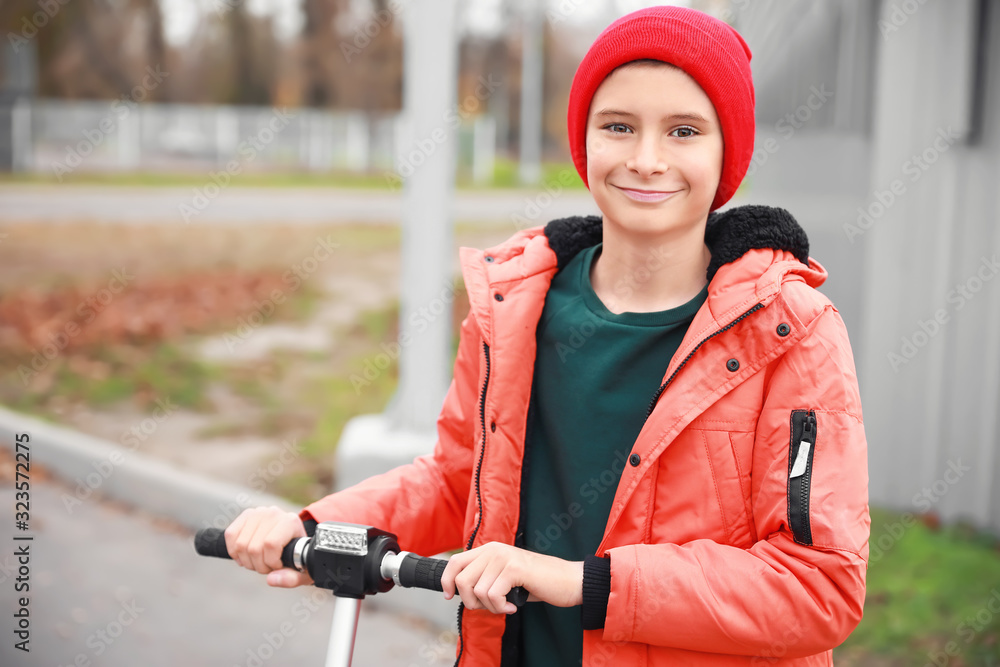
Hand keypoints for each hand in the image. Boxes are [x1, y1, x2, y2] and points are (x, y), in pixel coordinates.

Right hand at [224, 506, 313, 587]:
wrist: (294, 541)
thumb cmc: (298, 557)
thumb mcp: (303, 570)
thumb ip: (292, 578)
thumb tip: (271, 579)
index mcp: (290, 522)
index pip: (271, 544)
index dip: (270, 562)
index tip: (277, 566)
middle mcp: (273, 513)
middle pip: (254, 548)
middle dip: (258, 566)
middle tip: (267, 567)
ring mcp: (258, 513)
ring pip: (240, 544)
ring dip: (246, 561)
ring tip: (258, 562)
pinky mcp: (245, 515)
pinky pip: (230, 535)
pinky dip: (234, 552)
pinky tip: (246, 556)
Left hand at [440, 542, 583, 613]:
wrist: (568, 580)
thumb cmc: (537, 582)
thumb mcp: (505, 576)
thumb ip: (485, 578)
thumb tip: (459, 592)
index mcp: (489, 549)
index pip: (455, 562)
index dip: (447, 581)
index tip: (450, 596)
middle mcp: (493, 550)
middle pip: (462, 580)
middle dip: (471, 601)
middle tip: (491, 606)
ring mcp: (503, 557)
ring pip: (477, 591)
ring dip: (491, 607)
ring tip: (507, 605)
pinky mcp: (514, 569)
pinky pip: (492, 595)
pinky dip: (501, 608)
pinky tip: (514, 606)